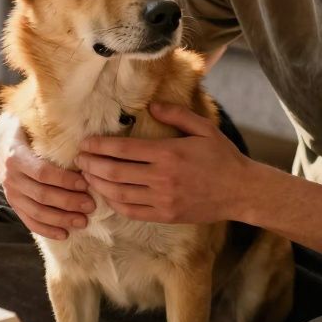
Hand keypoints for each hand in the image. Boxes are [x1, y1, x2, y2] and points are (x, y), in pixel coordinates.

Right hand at [0, 125, 93, 239]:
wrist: (2, 142)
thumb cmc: (26, 130)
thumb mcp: (31, 122)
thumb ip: (50, 126)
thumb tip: (77, 126)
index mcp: (16, 156)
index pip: (42, 172)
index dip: (64, 180)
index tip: (85, 183)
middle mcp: (10, 177)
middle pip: (42, 195)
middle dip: (69, 202)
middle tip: (91, 205)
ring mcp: (11, 193)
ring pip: (37, 212)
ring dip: (61, 219)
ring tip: (83, 221)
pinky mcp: (14, 205)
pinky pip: (29, 221)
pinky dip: (47, 230)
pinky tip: (65, 234)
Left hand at [76, 102, 252, 224]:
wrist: (242, 191)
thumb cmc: (223, 157)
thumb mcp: (203, 128)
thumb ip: (176, 114)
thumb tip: (150, 105)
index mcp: (169, 153)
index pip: (123, 150)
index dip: (99, 146)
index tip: (86, 143)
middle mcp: (162, 178)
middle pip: (114, 172)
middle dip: (91, 165)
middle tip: (79, 159)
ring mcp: (162, 200)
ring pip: (118, 194)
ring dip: (98, 184)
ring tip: (87, 176)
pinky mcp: (165, 216)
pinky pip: (131, 211)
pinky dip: (114, 203)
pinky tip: (106, 194)